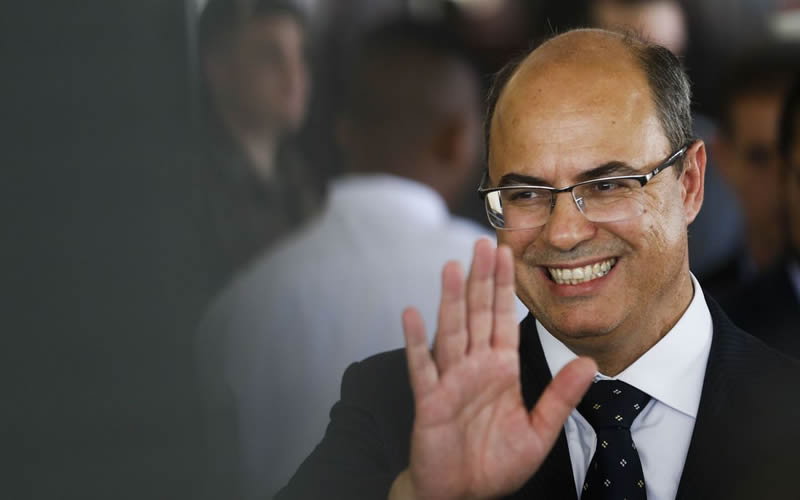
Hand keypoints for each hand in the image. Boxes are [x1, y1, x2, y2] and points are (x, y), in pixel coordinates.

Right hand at [392, 239, 595, 499]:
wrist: (462, 494)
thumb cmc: (496, 464)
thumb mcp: (539, 431)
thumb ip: (560, 396)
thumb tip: (589, 363)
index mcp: (500, 369)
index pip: (502, 318)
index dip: (504, 286)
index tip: (506, 253)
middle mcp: (474, 367)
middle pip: (477, 314)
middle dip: (480, 280)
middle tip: (481, 244)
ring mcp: (450, 380)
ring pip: (451, 331)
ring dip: (450, 299)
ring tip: (450, 266)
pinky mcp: (430, 400)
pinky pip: (422, 367)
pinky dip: (416, 342)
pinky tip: (412, 314)